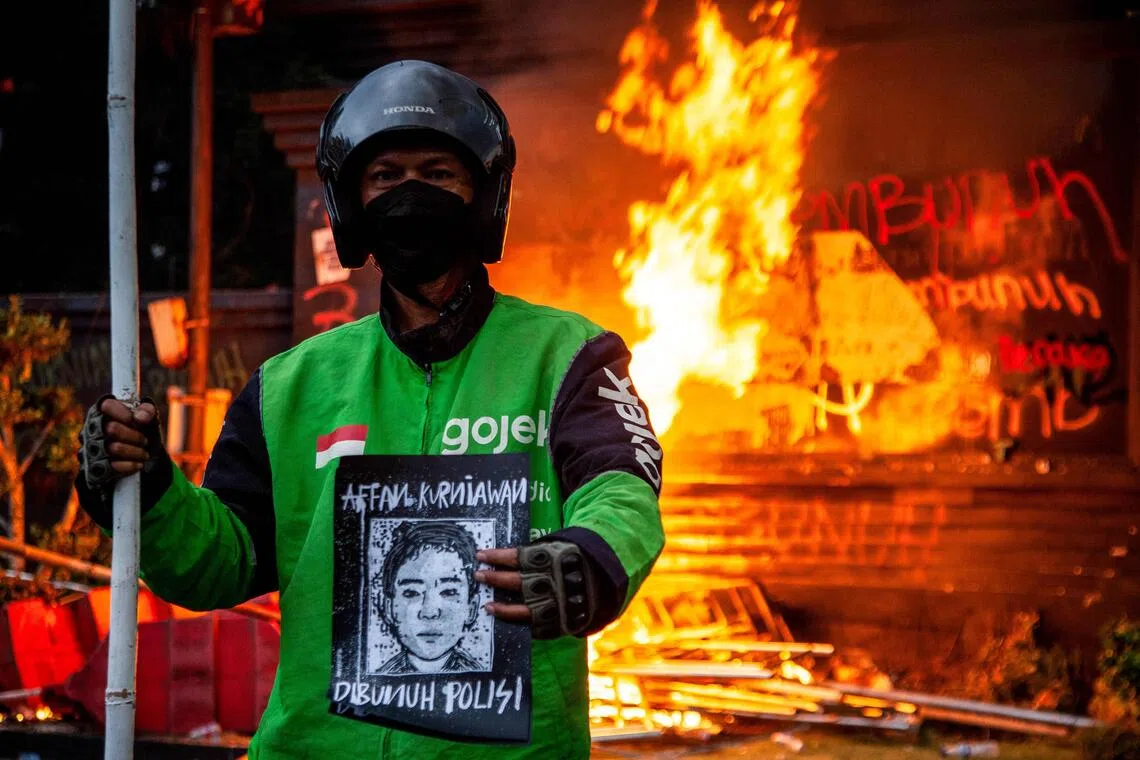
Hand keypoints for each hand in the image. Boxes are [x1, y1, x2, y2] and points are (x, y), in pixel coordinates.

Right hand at [98, 398, 157, 475]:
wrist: (140, 456)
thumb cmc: (142, 431)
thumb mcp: (148, 418)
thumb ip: (147, 411)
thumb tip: (140, 417)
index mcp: (103, 411)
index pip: (107, 405)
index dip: (124, 413)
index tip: (138, 421)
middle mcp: (92, 427)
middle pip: (112, 428)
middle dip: (135, 436)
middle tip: (145, 441)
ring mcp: (90, 447)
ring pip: (114, 448)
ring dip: (135, 451)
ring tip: (145, 454)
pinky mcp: (94, 466)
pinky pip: (112, 466)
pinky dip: (130, 465)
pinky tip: (139, 463)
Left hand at [476, 542, 597, 637]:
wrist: (605, 580)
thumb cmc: (571, 560)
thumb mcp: (557, 547)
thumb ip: (534, 553)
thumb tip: (501, 556)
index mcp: (554, 559)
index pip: (520, 557)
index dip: (499, 557)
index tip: (480, 555)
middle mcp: (555, 582)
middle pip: (520, 582)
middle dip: (496, 579)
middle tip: (478, 576)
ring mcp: (559, 604)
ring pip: (527, 609)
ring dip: (504, 609)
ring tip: (487, 606)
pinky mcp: (562, 622)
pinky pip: (538, 626)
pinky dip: (522, 623)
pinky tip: (508, 620)